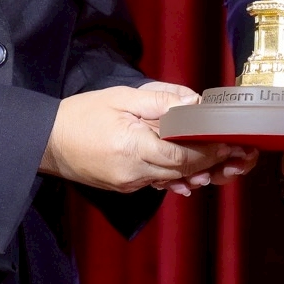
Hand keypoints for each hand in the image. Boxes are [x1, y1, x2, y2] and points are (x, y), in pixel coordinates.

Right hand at [39, 83, 248, 193]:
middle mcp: (133, 171)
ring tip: (222, 163)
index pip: (182, 154)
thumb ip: (159, 100)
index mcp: (133, 147)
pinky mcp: (125, 186)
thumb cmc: (81, 115)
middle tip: (236, 152)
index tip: (228, 141)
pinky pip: (158, 181)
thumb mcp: (121, 97)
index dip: (208, 149)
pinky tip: (192, 172)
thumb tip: (193, 101)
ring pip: (172, 178)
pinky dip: (176, 175)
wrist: (47, 141)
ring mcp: (128, 183)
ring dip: (197, 170)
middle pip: (182, 169)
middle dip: (210, 161)